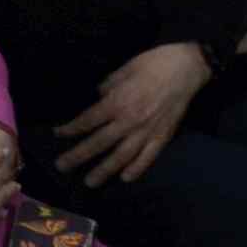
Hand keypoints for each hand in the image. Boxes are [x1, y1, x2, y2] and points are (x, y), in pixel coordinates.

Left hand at [53, 44, 207, 188]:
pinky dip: (137, 168)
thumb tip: (99, 98)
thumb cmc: (153, 64)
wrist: (188, 67)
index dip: (71, 129)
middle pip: (99, 143)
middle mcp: (130, 121)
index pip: (88, 121)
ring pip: (122, 156)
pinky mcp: (164, 135)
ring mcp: (148, 131)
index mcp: (117, 103)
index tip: (58, 134)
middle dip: (78, 156)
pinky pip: (149, 156)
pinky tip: (125, 178)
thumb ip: (107, 87)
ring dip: (104, 170)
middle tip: (62, 167)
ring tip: (90, 182)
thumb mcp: (123, 70)